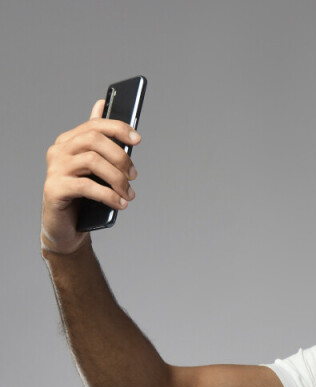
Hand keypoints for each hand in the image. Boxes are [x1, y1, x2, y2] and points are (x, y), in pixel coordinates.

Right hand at [41, 98, 139, 255]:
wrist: (65, 229)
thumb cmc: (82, 198)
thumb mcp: (94, 170)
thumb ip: (98, 143)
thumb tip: (102, 105)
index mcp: (68, 141)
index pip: (94, 125)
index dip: (118, 128)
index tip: (138, 140)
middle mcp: (59, 151)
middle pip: (94, 140)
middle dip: (120, 157)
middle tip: (134, 176)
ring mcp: (55, 169)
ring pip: (92, 161)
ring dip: (117, 178)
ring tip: (128, 194)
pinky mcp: (54, 189)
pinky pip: (86, 186)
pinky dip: (108, 195)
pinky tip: (120, 204)